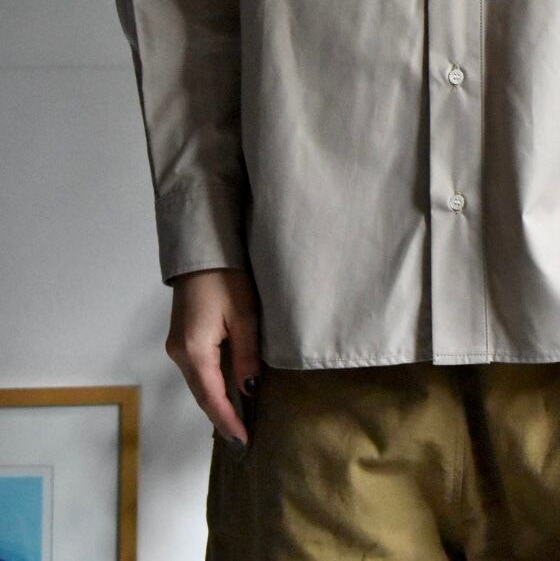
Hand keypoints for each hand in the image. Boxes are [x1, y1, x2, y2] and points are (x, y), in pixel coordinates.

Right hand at [166, 268, 261, 444]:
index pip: (212, 399)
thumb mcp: (245, 316)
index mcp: (193, 352)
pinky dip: (213, 384)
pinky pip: (198, 370)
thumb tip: (250, 391)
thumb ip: (247, 356)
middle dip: (223, 417)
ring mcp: (177, 346)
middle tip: (244, 440)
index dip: (229, 422)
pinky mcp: (182, 337)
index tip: (245, 442)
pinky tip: (228, 391)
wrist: (202, 250)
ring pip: (200, 383)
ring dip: (218, 401)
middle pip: (202, 395)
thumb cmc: (227, 278)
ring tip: (240, 421)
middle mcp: (179, 354)